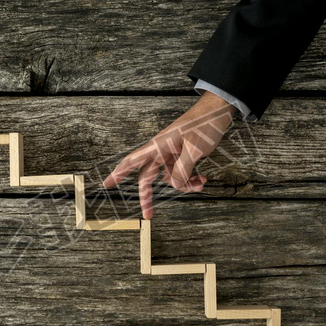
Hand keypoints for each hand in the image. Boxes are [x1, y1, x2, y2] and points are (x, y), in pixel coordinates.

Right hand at [103, 91, 235, 218]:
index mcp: (158, 146)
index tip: (106, 185)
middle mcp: (161, 150)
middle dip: (149, 196)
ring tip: (199, 183)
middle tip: (148, 214)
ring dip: (183, 185)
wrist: (218, 112)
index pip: (132, 161)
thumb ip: (183, 170)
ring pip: (169, 178)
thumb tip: (174, 185)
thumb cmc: (205, 124)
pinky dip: (190, 179)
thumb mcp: (195, 149)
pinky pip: (180, 173)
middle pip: (147, 177)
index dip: (117, 173)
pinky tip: (201, 179)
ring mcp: (171, 154)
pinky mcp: (181, 155)